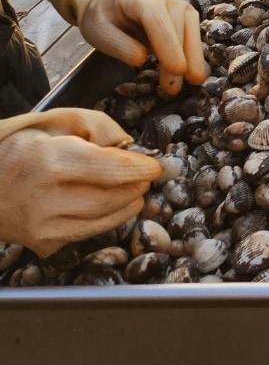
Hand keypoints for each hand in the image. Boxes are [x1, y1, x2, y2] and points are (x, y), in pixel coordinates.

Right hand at [0, 111, 160, 256]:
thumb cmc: (16, 146)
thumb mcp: (54, 120)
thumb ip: (96, 126)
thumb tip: (128, 145)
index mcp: (49, 161)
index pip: (109, 169)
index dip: (139, 168)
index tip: (155, 166)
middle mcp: (45, 199)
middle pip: (111, 198)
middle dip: (136, 187)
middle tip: (146, 177)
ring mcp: (43, 228)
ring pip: (103, 221)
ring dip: (127, 205)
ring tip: (135, 191)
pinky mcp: (43, 244)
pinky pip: (87, 233)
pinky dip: (106, 219)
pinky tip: (113, 205)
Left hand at [77, 0, 207, 98]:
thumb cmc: (103, 16)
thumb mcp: (99, 31)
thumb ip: (119, 45)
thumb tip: (142, 59)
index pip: (157, 21)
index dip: (168, 45)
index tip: (177, 70)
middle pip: (178, 28)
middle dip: (181, 58)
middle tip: (176, 89)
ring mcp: (178, 5)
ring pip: (191, 31)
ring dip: (193, 58)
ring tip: (191, 82)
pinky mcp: (186, 15)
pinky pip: (194, 34)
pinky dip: (195, 54)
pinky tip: (193, 71)